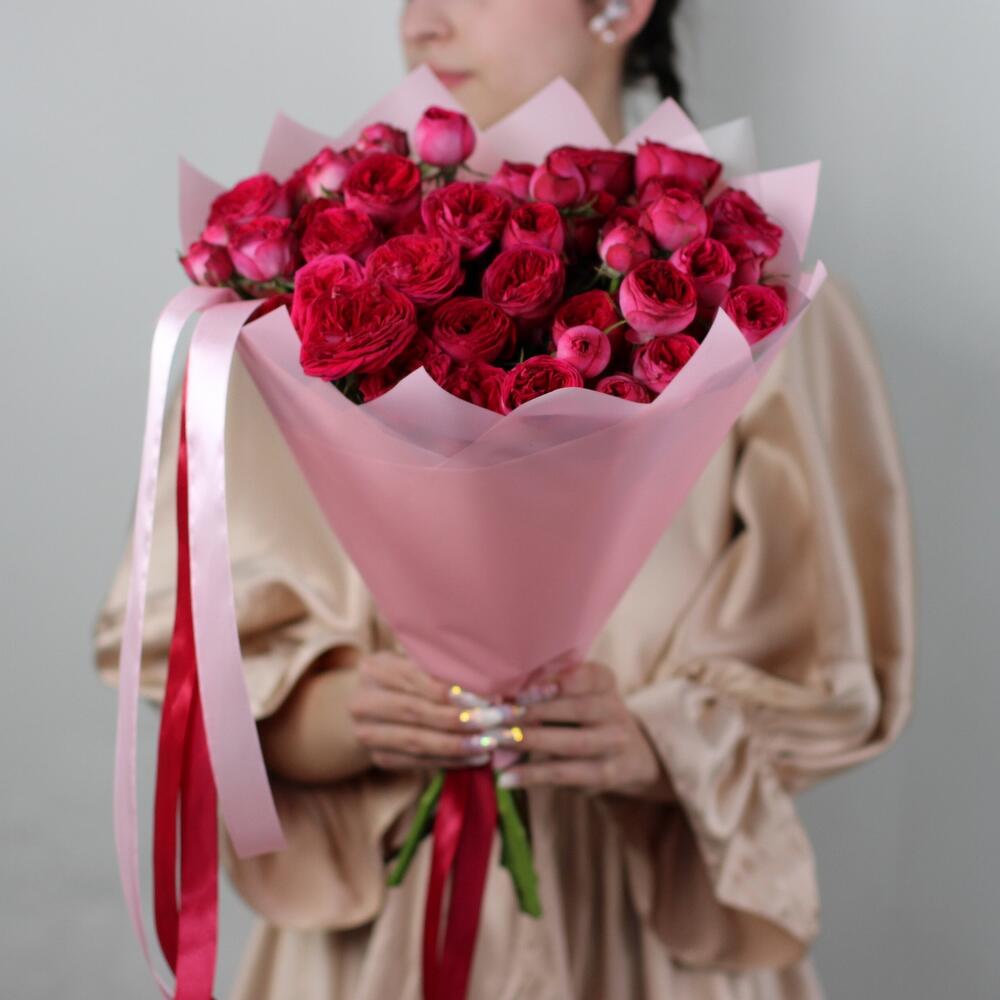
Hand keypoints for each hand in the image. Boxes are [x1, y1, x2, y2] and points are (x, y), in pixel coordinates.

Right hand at [348, 650, 522, 771]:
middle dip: (461, 718)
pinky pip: (419, 762)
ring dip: (459, 744)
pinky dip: (450, 760)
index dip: (450, 689)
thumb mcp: (415, 661)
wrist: (372, 706)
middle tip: (496, 720)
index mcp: (374, 669)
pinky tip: (476, 757)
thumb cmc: (407, 677)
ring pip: (418, 740)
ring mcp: (367, 733)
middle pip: (417, 711)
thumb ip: (440, 666)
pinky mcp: (379, 758)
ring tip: (490, 743)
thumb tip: (489, 676)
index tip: (486, 696)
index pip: (415, 678)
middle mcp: (363, 701)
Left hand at [491, 659, 676, 799]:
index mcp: (604, 682)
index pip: (584, 675)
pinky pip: (566, 774)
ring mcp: (613, 744)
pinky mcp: (604, 775)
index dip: (554, 682)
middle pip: (574, 709)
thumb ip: (547, 691)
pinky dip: (533, 775)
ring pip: (570, 743)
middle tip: (493, 715)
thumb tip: (498, 698)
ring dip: (528, 741)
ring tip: (495, 741)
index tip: (521, 688)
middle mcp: (614, 710)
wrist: (630, 753)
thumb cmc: (585, 715)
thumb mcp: (578, 694)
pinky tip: (506, 777)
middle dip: (530, 712)